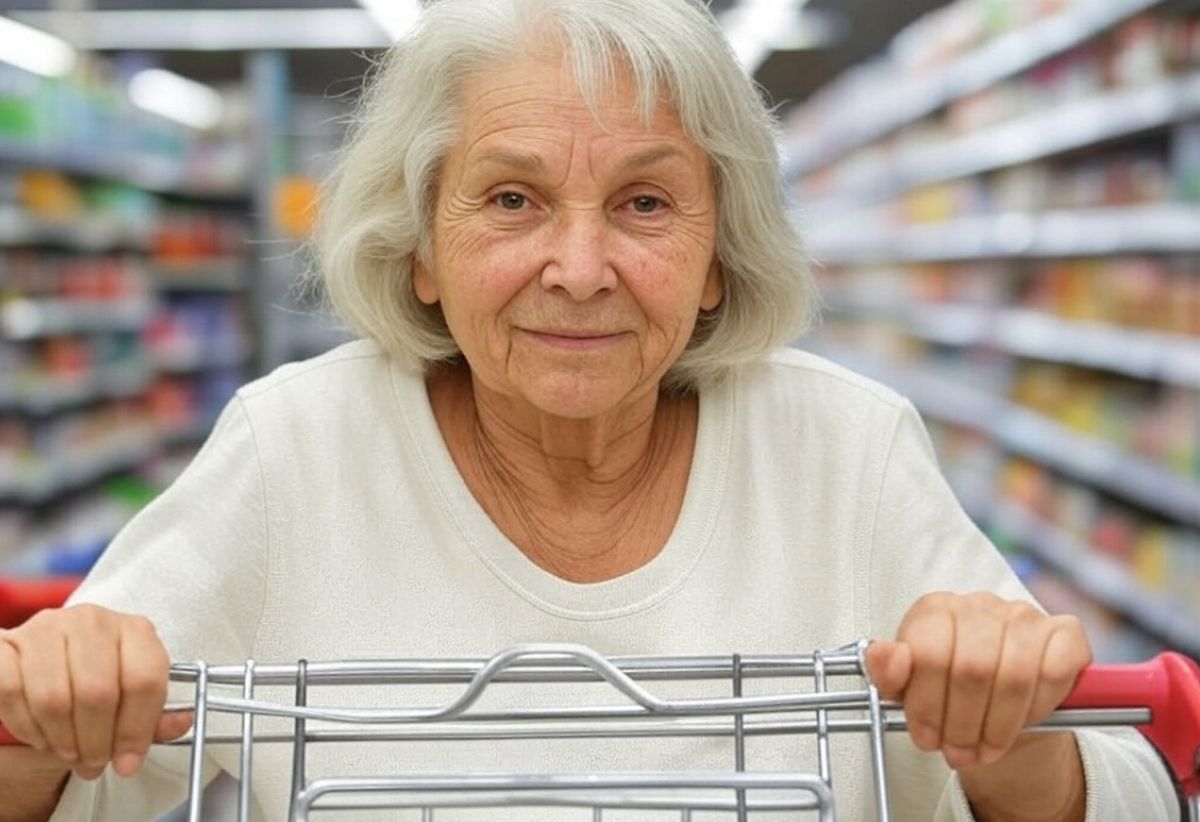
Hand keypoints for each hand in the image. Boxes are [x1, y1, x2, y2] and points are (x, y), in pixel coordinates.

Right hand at [0, 605, 192, 780]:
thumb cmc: (99, 678)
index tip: (127, 761)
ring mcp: (46, 628)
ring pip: (53, 697)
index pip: (145, 679)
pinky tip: (42, 735)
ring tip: (70, 752)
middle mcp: (93, 621)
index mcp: (135, 629)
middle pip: (98, 692)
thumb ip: (155, 715)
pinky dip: (28, 726)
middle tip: (94, 763)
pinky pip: (12, 692)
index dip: (137, 730)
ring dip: (62, 739)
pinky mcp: (6, 644)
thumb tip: (181, 725)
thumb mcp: (133, 694)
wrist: (49, 659)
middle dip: (96, 742)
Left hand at [866, 591, 1091, 769]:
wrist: (995, 710)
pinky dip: (1038, 708)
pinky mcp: (1065, 632)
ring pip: (1014, 677)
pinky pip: (1055, 672)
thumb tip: (884, 656)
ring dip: (997, 726)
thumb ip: (888, 675)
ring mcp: (1024, 615)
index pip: (928, 653)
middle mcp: (979, 604)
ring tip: (983, 749)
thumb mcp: (908, 690)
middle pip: (971, 669)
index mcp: (934, 610)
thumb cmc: (946, 694)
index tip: (927, 737)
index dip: (927, 705)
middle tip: (957, 751)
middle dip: (962, 723)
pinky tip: (1022, 723)